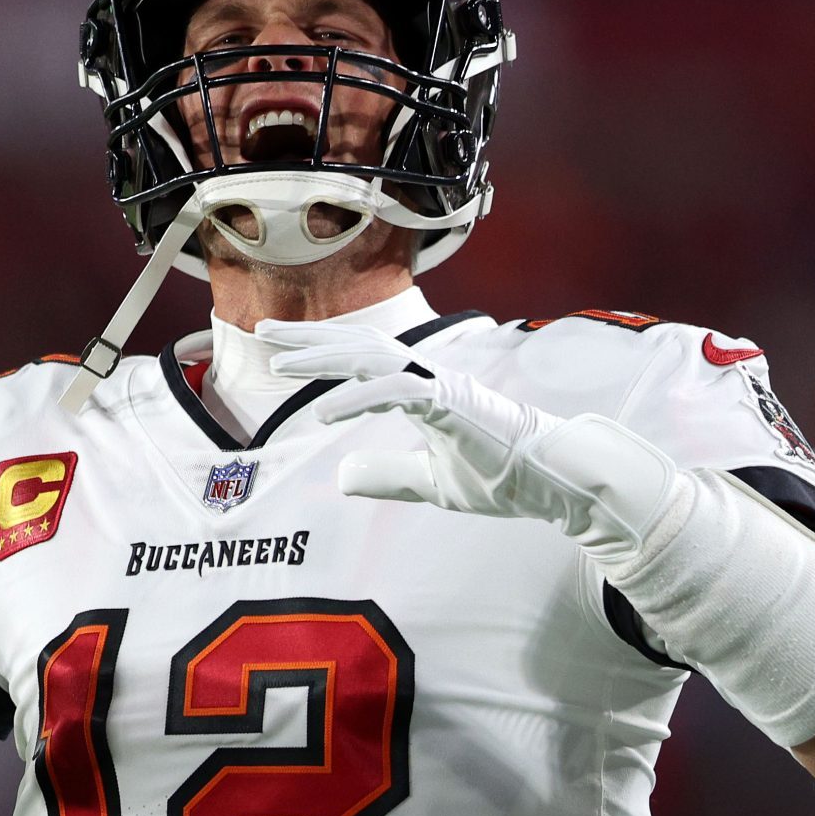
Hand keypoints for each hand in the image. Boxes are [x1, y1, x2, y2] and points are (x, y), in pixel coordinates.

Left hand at [259, 320, 678, 553]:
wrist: (553, 482)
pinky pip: (395, 393)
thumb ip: (388, 475)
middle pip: (358, 343)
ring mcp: (441, 384)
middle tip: (261, 332)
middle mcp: (428, 375)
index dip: (318, 348)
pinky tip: (323, 414)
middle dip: (307, 337)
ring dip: (322, 359)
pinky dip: (356, 399)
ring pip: (371, 357)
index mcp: (422, 387)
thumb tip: (341, 476)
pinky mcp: (452, 403)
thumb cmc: (501, 477)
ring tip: (279, 366)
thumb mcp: (430, 483)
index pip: (361, 356)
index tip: (277, 348)